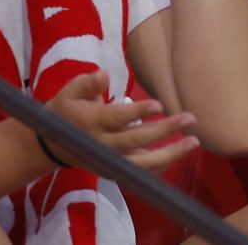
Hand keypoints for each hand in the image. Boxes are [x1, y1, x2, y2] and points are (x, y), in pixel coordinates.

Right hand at [40, 70, 198, 171]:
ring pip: (142, 163)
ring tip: (194, 141)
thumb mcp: (70, 91)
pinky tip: (181, 155)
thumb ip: (87, 83)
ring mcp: (110, 160)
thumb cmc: (67, 109)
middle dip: (164, 130)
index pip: (118, 118)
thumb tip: (103, 75)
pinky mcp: (115, 170)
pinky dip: (161, 168)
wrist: (53, 145)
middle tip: (190, 118)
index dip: (138, 112)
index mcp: (92, 122)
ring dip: (170, 154)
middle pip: (136, 140)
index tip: (159, 104)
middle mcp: (103, 144)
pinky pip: (140, 173)